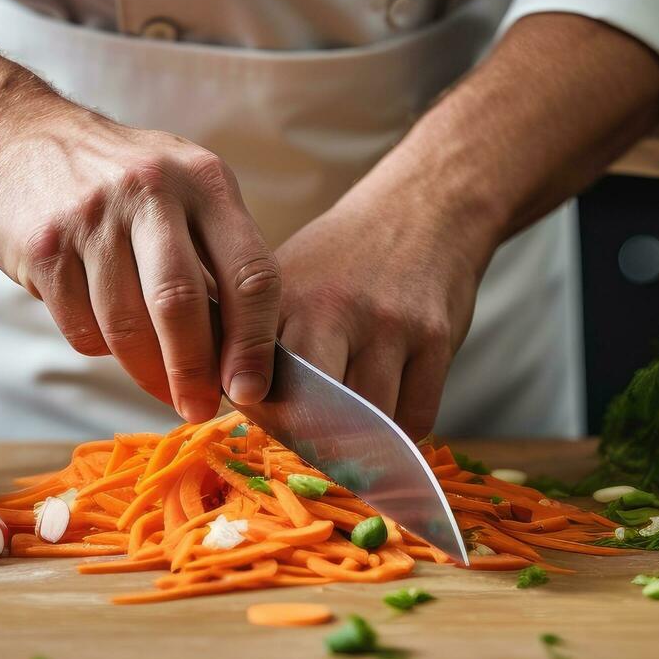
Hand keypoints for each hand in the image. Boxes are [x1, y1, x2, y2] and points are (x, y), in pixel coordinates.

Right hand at [0, 103, 280, 421]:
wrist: (18, 137)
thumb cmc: (119, 180)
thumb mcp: (183, 191)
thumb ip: (216, 256)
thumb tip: (242, 356)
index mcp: (204, 182)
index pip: (250, 273)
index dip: (254, 343)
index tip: (250, 390)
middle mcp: (152, 190)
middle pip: (180, 304)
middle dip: (193, 371)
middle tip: (198, 407)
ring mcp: (93, 216)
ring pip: (126, 325)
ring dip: (145, 372)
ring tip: (158, 386)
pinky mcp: (45, 244)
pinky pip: (80, 325)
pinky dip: (98, 346)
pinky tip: (104, 334)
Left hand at [275, 186, 490, 438]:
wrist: (422, 210)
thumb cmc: (343, 258)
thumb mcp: (286, 278)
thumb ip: (255, 335)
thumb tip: (223, 400)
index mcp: (283, 298)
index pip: (259, 382)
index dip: (266, 419)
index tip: (274, 431)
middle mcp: (333, 310)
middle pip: (314, 411)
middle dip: (313, 441)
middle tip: (318, 448)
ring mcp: (388, 325)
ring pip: (370, 423)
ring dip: (365, 441)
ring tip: (359, 428)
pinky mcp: (435, 338)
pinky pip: (417, 417)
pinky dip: (403, 430)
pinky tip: (393, 410)